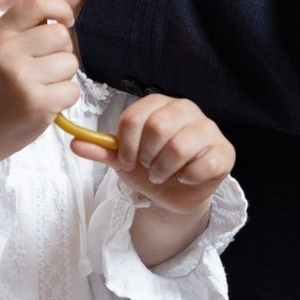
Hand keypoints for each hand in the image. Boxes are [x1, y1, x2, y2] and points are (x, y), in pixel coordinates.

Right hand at [0, 0, 80, 179]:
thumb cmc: (0, 82)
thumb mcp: (0, 45)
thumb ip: (23, 22)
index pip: (37, 3)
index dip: (60, 9)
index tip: (64, 21)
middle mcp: (6, 52)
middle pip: (61, 34)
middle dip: (62, 50)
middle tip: (45, 65)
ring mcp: (21, 78)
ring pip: (70, 62)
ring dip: (64, 76)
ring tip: (43, 84)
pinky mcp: (36, 103)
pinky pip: (72, 89)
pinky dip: (64, 97)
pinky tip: (46, 101)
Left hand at [72, 94, 234, 216]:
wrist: (175, 194)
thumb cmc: (150, 168)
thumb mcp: (124, 160)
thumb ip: (102, 148)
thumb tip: (74, 142)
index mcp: (159, 104)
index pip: (134, 117)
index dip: (127, 145)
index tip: (128, 161)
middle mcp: (186, 109)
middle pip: (157, 128)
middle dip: (147, 157)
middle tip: (148, 167)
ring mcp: (208, 128)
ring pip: (181, 146)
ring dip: (165, 169)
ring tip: (163, 174)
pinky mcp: (224, 151)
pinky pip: (205, 163)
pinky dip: (189, 176)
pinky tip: (186, 177)